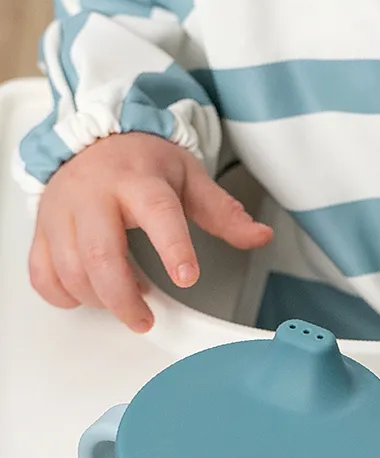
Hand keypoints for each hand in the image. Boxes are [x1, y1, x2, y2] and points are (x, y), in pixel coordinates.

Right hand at [29, 132, 273, 332]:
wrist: (96, 139)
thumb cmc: (142, 162)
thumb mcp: (190, 178)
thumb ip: (224, 213)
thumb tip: (260, 236)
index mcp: (138, 179)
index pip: (158, 213)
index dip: (173, 247)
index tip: (188, 276)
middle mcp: (95, 194)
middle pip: (100, 251)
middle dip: (122, 295)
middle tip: (145, 318)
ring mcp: (62, 212)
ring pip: (68, 267)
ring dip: (97, 297)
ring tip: (127, 300)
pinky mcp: (42, 229)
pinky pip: (42, 273)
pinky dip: (62, 295)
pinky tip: (89, 295)